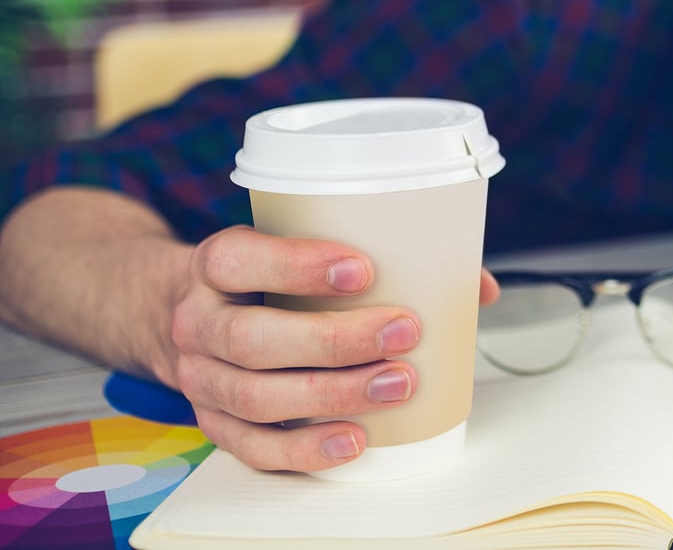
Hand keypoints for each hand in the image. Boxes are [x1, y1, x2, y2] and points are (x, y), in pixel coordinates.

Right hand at [168, 225, 498, 473]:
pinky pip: (254, 446)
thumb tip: (476, 285)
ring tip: (397, 384)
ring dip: (333, 394)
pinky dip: (306, 447)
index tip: (362, 269)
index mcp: (215, 265)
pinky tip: (354, 438)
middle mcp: (198, 323)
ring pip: (256, 396)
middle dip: (334, 340)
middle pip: (252, 338)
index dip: (297, 265)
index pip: (240, 260)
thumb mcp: (295, 247)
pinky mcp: (213, 424)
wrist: (174, 311)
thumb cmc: (261, 278)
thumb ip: (378, 252)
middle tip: (404, 331)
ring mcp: (200, 379)